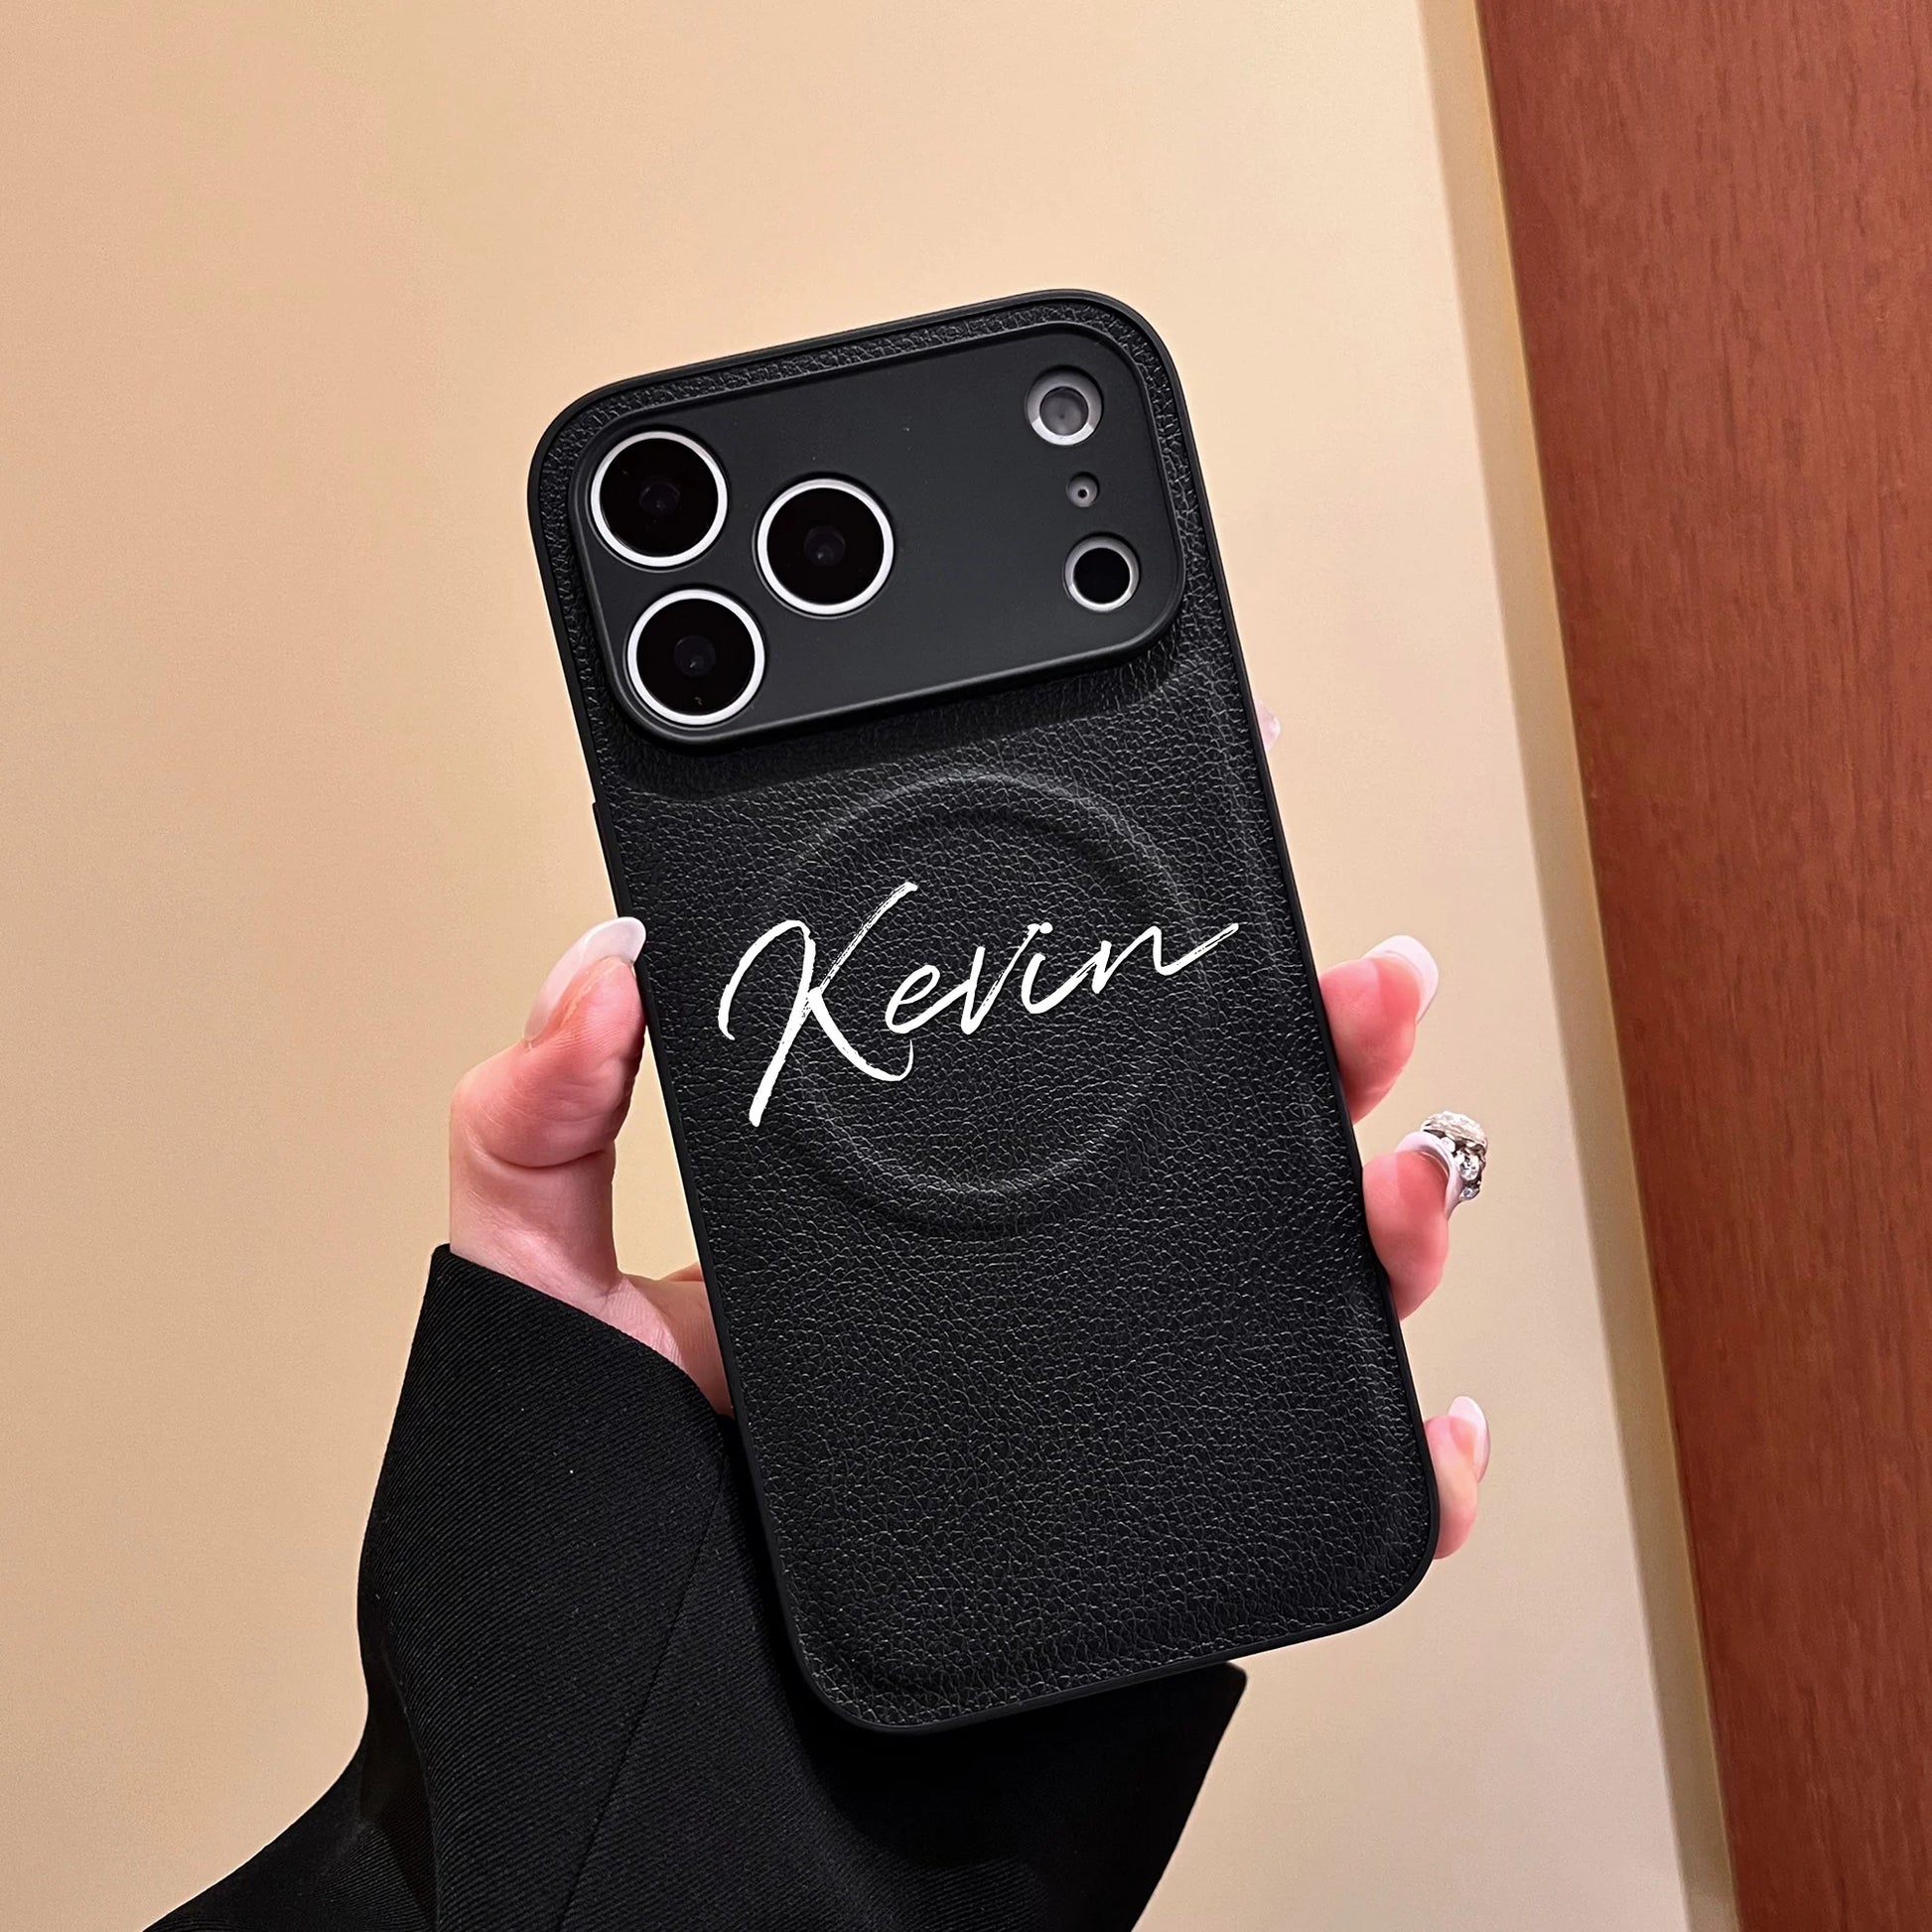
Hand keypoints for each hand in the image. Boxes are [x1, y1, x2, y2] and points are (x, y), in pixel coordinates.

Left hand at [449, 918, 1490, 1557]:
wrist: (656, 1761)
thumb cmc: (591, 1532)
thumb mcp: (535, 1292)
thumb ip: (537, 1125)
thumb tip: (601, 959)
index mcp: (908, 1228)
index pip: (1047, 1065)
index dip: (1144, 967)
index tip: (1203, 875)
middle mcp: (1023, 1308)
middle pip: (1208, 1159)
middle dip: (1309, 1060)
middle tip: (1352, 991)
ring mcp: (1096, 1423)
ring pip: (1286, 1298)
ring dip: (1380, 1226)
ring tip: (1396, 1172)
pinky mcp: (1146, 1554)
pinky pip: (1303, 1494)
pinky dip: (1401, 1460)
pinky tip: (1428, 1407)